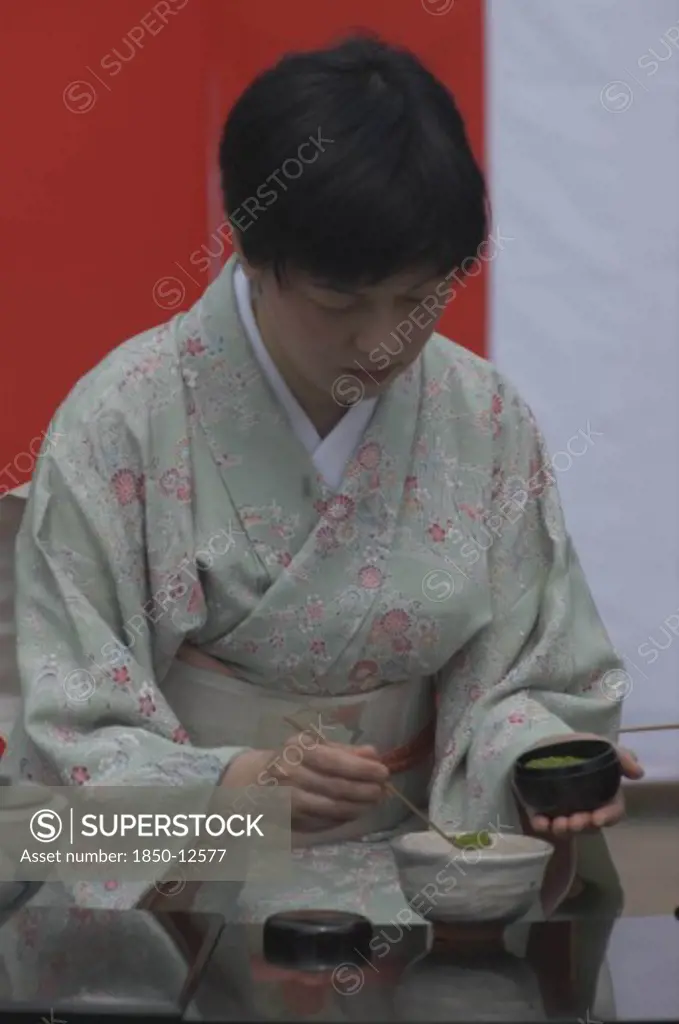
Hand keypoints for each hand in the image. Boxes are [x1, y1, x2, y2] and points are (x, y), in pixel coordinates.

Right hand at [222, 735, 389, 831]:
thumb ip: (345, 751)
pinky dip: (344, 818)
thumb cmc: (294, 760)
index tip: (383, 772)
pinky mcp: (290, 818)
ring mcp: (288, 798)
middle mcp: (290, 772)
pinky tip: (356, 812)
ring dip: (358, 807)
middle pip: (334, 786)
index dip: (360, 768)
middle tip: (382, 791)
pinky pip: (323, 821)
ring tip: (374, 802)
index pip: (333, 760)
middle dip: (364, 790)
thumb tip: (374, 753)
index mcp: (298, 748)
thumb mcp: (316, 747)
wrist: (255, 782)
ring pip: (330, 807)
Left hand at [521, 735, 643, 837]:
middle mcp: (586, 808)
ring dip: (564, 830)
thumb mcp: (599, 745)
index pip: (613, 812)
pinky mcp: (542, 811)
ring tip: (558, 823)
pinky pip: (543, 824)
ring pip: (568, 829)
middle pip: (590, 826)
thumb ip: (621, 756)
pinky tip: (540, 822)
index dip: (608, 817)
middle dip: (583, 826)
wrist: (542, 740)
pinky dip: (542, 826)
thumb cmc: (575, 746)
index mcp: (603, 795)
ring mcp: (564, 812)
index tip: (598, 818)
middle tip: (574, 822)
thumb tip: (639, 773)